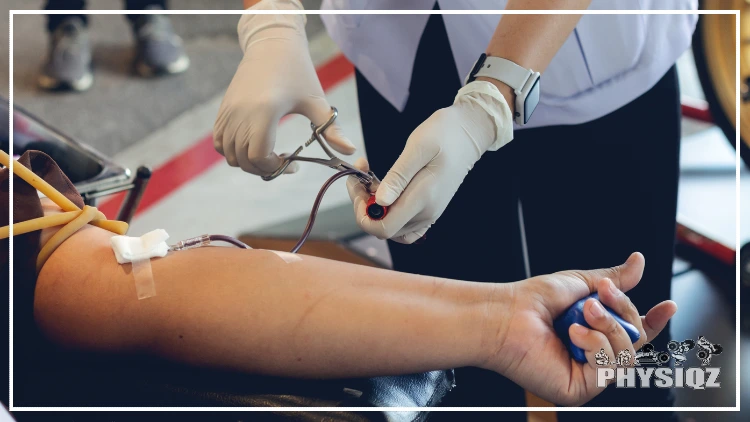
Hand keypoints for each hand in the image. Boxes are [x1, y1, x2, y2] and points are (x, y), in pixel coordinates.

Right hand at [213, 0, 354, 175]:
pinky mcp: (223, 109)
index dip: (274, 167)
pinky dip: (232, 151)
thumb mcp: (316, 101)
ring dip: (247, 162)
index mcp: (265, 111)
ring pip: (229, 154)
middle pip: (243, 159)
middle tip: (282, 163)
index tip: (292, 165)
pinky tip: (253, 145)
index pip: (259, 155)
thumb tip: (350, 151)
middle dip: (263, 169)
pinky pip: (219, 142)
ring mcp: (229, 112)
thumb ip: (331, 129)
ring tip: (268, 155)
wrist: (272, 44)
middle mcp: (241, 113)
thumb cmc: (298, 72)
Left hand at [347, 81, 512, 243]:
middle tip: (361, 175)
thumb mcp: (418, 147)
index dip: (363, 213)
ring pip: (392, 227)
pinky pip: (405, 227)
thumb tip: (380, 202)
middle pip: (384, 228)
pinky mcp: (431, 210)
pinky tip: (386, 194)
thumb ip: (398, 176)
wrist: (470, 132)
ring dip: (376, 208)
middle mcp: (427, 213)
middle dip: (365, 205)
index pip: (383, 228)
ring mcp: (430, 214)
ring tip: (372, 180)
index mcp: (423, 199)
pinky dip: (390, 215)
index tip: (359, 185)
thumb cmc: (444, 134)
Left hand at [481, 253, 676, 405]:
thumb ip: (614, 278)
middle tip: (600, 294)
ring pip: (626, 355)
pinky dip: (595, 344)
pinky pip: (607, 368)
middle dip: (622, 312)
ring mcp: (586, 372)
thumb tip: (638, 262)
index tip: (668, 305)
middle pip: (635, 340)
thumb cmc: (532, 301)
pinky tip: (574, 333)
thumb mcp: (580, 283)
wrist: (507, 315)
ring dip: (607, 327)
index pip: (633, 330)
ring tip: (583, 312)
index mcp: (594, 330)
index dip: (653, 320)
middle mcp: (592, 353)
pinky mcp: (579, 388)